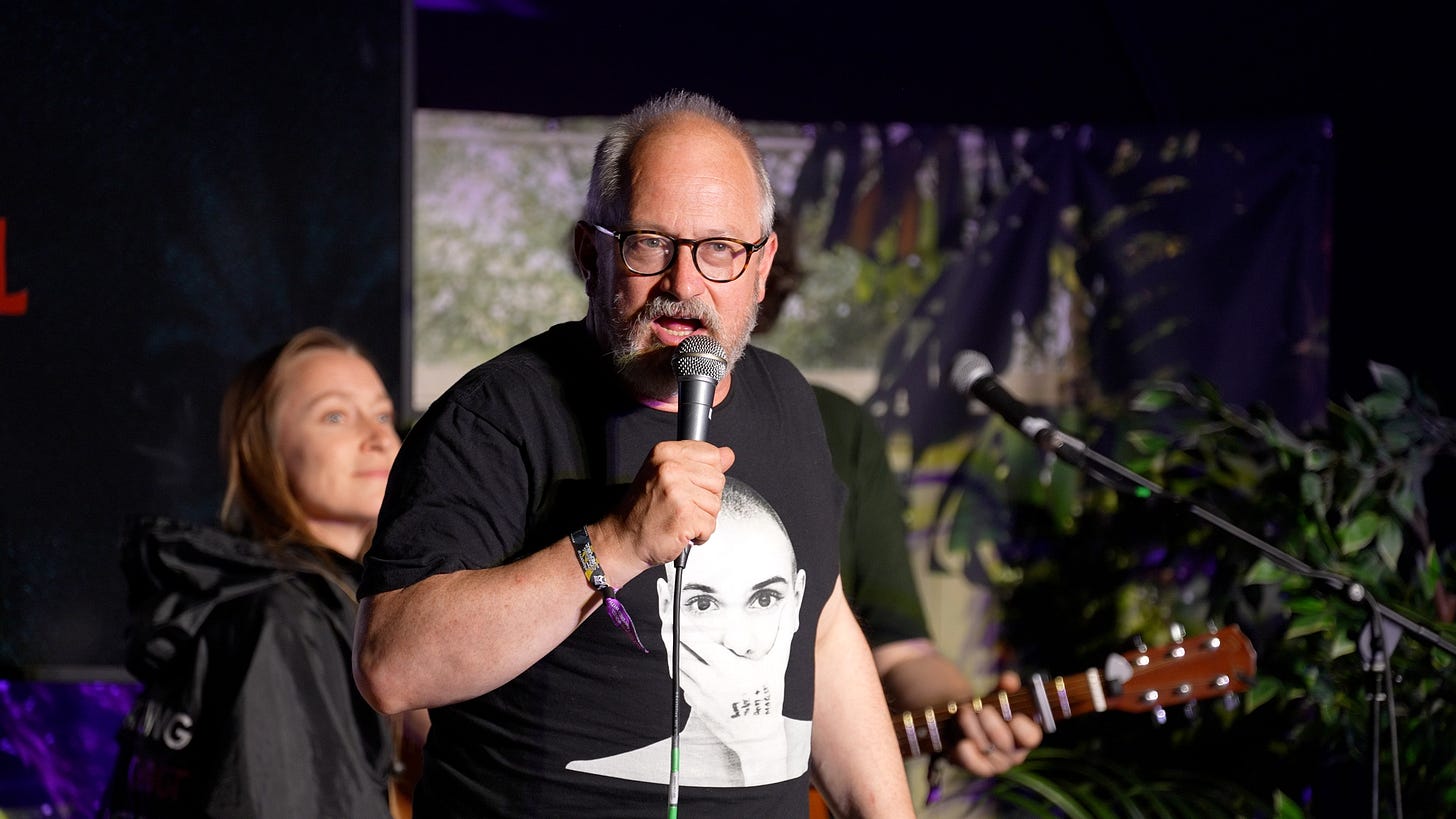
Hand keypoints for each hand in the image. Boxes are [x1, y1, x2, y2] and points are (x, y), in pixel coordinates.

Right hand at [599, 440, 734, 571]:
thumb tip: (727, 454)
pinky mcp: (684, 516)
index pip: (712, 455)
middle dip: (705, 498)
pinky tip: (681, 530)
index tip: (688, 486)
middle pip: (718, 480)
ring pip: (716, 504)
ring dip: (702, 518)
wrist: (623, 538)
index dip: (705, 476)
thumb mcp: (665, 475)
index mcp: (666, 453)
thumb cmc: (642, 510)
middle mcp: (670, 469)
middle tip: (681, 505)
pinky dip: (700, 534)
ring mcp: (678, 492)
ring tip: (679, 518)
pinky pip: (711, 525)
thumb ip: (698, 463)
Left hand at [945, 671, 1042, 775]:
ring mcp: (995, 763)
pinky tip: (962, 743)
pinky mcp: (975, 767)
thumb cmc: (986, 707)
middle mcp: (1013, 753)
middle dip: (993, 727)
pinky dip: (968, 756)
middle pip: (1006, 746)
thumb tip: (1010, 681)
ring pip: (988, 753)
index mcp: (1024, 734)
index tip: (1014, 717)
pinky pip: (975, 767)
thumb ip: (1004, 687)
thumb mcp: (995, 694)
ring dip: (974, 732)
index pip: (1032, 737)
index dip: (1024, 729)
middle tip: (981, 710)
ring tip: (964, 713)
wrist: (961, 723)